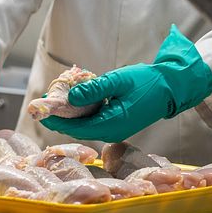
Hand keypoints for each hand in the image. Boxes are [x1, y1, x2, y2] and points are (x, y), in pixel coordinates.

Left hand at [40, 25, 211, 141]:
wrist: (170, 87)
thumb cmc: (147, 82)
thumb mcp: (119, 80)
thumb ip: (95, 89)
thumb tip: (71, 97)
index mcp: (113, 124)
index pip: (78, 127)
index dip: (57, 121)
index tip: (41, 113)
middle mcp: (113, 132)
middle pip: (79, 129)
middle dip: (60, 119)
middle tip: (42, 107)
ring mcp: (115, 130)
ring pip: (85, 127)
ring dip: (69, 117)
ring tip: (54, 104)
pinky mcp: (117, 125)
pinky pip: (93, 123)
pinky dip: (81, 115)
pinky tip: (73, 104)